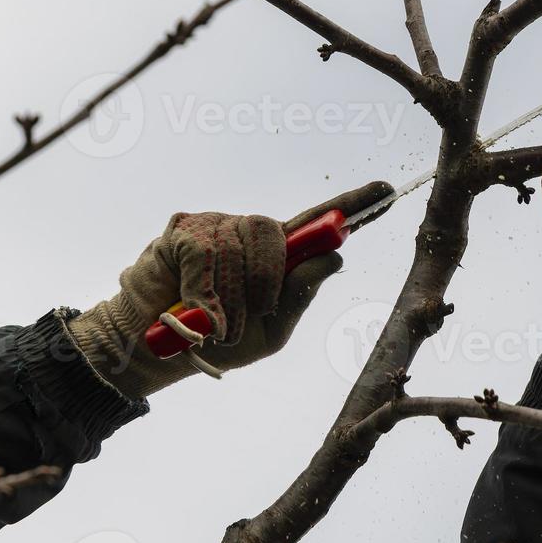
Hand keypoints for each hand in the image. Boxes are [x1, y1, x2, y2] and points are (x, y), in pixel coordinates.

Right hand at [66, 180, 392, 397]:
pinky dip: (202, 290)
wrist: (155, 352)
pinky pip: (204, 252)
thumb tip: (336, 256)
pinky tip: (193, 307)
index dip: (351, 204)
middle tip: (247, 318)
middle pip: (277, 233)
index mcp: (277, 254)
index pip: (318, 222)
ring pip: (239, 244)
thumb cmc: (218, 340)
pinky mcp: (182, 230)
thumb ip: (301, 293)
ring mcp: (215, 225)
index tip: (386, 190)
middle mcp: (248, 232)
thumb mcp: (272, 328)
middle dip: (266, 283)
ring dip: (229, 297)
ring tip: (217, 324)